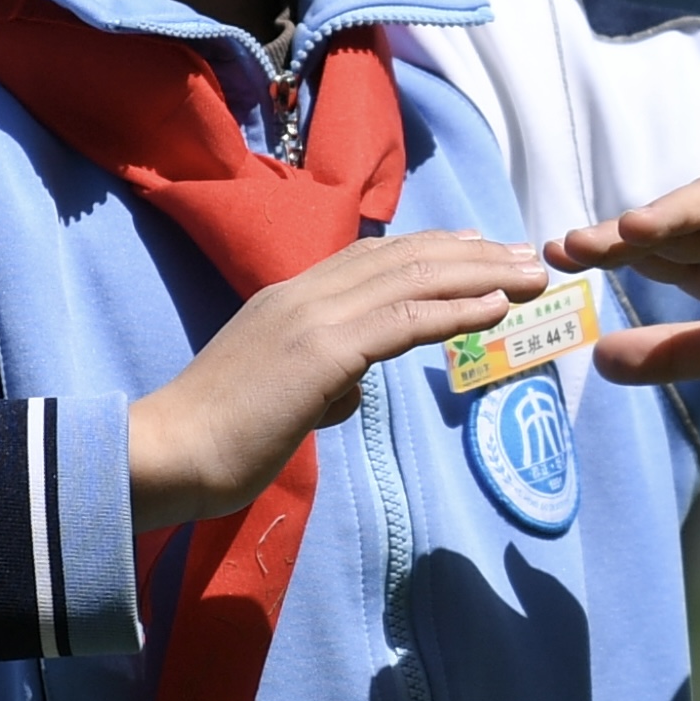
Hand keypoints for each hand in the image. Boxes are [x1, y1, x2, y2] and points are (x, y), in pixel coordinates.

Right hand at [126, 230, 551, 528]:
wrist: (168, 453)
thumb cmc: (219, 437)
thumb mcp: (280, 395)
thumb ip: (319, 380)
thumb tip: (349, 389)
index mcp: (291, 298)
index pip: (375, 258)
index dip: (435, 247)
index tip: (482, 247)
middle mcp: (304, 293)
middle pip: (406, 258)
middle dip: (475, 253)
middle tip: (528, 255)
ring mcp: (312, 317)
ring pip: (413, 279)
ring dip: (482, 274)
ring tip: (532, 275)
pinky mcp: (322, 352)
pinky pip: (403, 321)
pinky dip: (455, 310)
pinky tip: (494, 308)